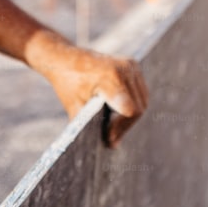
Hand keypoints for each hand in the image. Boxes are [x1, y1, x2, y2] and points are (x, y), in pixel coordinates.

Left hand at [27, 31, 148, 147]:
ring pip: (142, 101)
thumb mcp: (75, 107)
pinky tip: (116, 115)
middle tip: (111, 140)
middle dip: (125, 126)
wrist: (65, 59)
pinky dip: (131, 105)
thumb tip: (103, 147)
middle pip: (138, 108)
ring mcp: (132, 66)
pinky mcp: (133, 66)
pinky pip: (140, 92)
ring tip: (113, 129)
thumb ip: (89, 126)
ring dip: (129, 118)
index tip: (109, 140)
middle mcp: (126, 69)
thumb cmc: (68, 82)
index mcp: (112, 78)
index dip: (121, 129)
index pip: (130, 111)